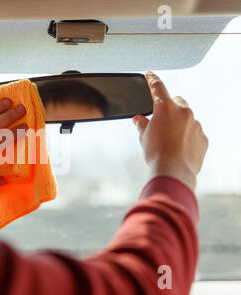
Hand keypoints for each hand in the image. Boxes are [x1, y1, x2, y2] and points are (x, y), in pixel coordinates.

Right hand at [133, 72, 208, 190]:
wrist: (173, 172)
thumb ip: (142, 124)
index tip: (150, 74)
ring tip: (168, 141)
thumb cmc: (156, 154)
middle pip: (176, 101)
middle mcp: (183, 112)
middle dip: (169, 107)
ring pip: (186, 117)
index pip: (157, 87)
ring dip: (178, 123)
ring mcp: (196, 124)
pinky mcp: (203, 137)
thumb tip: (139, 119)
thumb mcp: (143, 137)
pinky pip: (194, 132)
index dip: (152, 79)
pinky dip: (187, 136)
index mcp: (165, 108)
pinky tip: (178, 148)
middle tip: (160, 120)